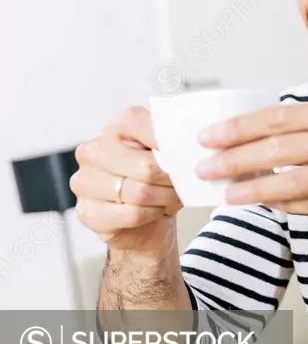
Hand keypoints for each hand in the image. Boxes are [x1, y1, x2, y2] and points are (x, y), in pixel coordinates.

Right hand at [71, 106, 182, 250]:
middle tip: (182, 185)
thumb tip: (188, 145)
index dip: (167, 141)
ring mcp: (84, 182)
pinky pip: (133, 215)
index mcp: (114, 129)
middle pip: (145, 166)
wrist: (147, 222)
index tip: (186, 154)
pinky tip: (154, 212)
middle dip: (171, 180)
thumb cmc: (159, 181)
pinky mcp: (87, 212)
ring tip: (170, 198)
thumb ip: (174, 143)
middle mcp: (93, 152)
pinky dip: (152, 216)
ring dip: (165, 199)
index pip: (136, 122)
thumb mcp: (170, 154)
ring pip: (140, 193)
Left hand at [194, 99, 307, 239]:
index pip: (283, 118)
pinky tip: (268, 206)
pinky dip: (288, 207)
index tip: (211, 137)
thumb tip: (264, 137)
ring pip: (295, 182)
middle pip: (282, 149)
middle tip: (206, 167)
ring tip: (228, 193)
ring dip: (255, 190)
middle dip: (237, 159)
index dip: (241, 128)